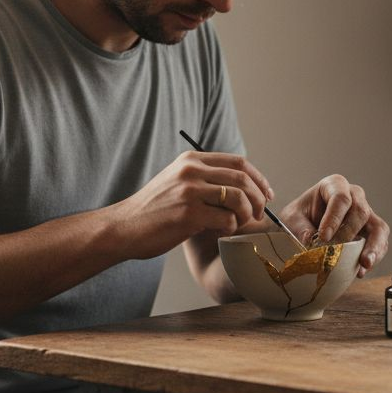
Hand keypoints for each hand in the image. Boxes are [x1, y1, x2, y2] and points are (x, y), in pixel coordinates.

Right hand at [110, 151, 273, 259]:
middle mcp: (191, 170)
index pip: (238, 162)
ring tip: (238, 225)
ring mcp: (190, 191)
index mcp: (191, 159)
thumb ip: (205, 178)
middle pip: (243, 178)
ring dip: (246, 214)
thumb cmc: (154, 210)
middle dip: (259, 198)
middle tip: (259, 214)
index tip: (267, 195)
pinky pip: (227, 219)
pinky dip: (230, 228)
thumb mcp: (178, 182)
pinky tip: (219, 233)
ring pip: (239, 198)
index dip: (259, 178)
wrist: (124, 227)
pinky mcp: (189, 214)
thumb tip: (245, 186)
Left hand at [281, 174, 389, 277]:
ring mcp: (366, 215)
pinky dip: (373, 258)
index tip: (324, 237)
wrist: (303, 228)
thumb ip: (299, 227)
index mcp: (334, 185)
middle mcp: (354, 197)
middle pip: (361, 211)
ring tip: (364, 264)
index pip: (340, 198)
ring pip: (379, 228)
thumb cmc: (299, 218)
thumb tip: (310, 240)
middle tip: (336, 251)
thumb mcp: (291, 219)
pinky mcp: (371, 234)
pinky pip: (380, 244)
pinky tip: (361, 271)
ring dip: (373, 247)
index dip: (334, 218)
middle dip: (349, 233)